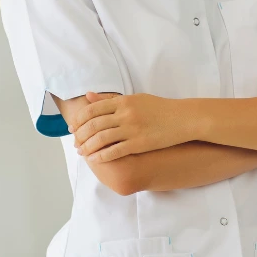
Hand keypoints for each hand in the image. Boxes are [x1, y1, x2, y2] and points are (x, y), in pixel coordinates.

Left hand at [68, 92, 191, 163]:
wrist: (183, 119)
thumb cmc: (160, 108)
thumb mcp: (135, 98)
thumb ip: (111, 99)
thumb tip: (89, 96)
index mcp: (123, 101)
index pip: (92, 110)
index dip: (79, 120)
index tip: (73, 128)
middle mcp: (125, 113)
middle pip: (93, 125)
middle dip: (80, 135)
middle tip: (74, 143)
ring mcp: (132, 129)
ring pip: (101, 138)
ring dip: (87, 147)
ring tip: (82, 153)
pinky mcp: (139, 143)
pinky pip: (115, 151)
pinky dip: (101, 156)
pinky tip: (95, 159)